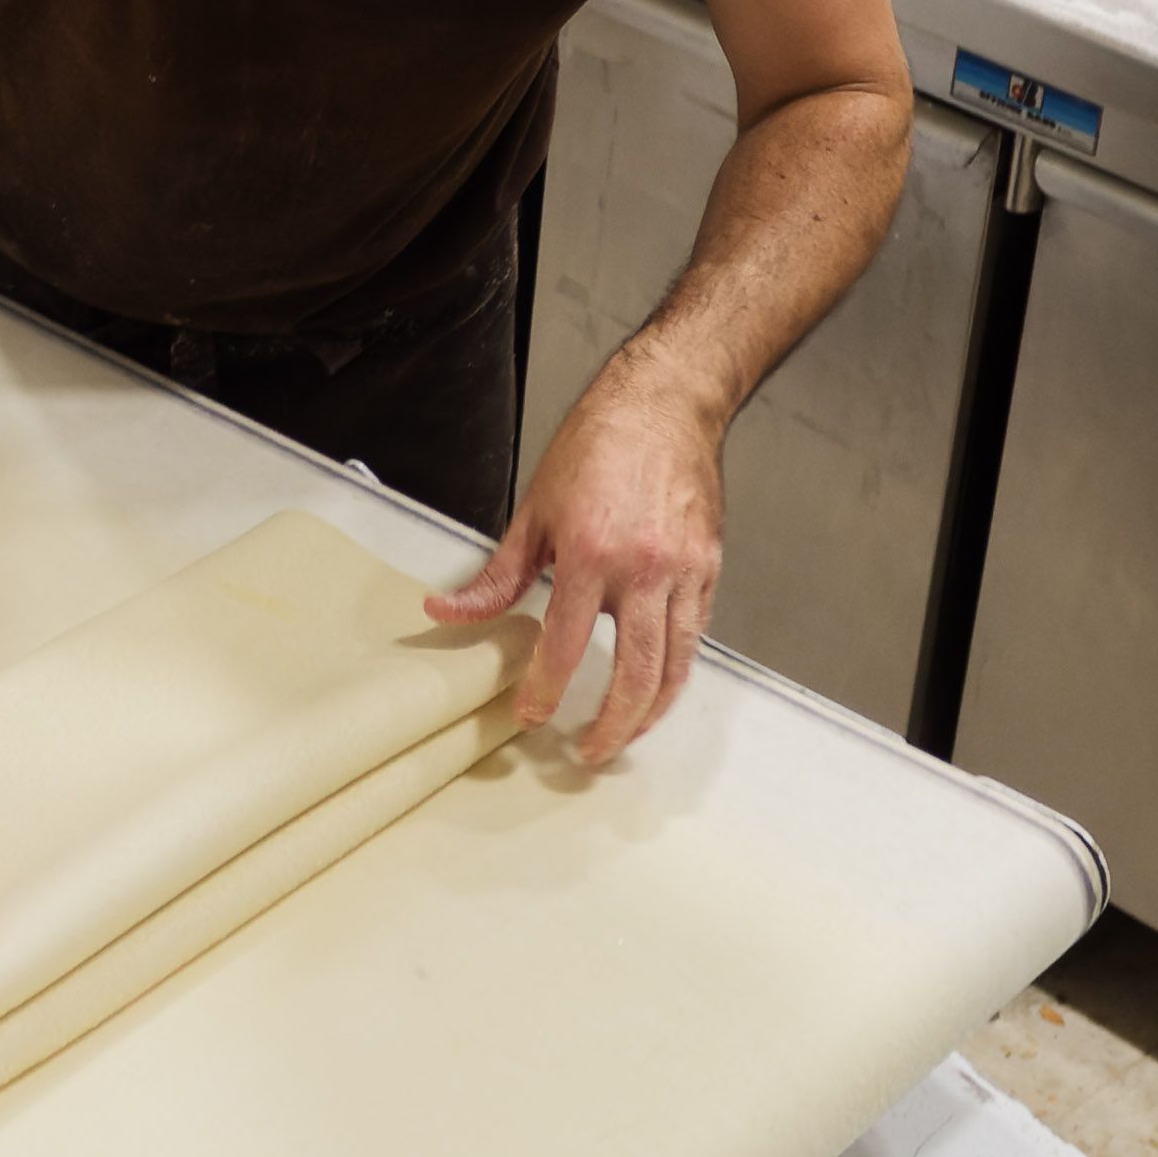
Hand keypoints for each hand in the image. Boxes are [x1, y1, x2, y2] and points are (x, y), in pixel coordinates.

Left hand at [426, 356, 724, 766]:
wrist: (664, 404)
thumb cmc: (598, 446)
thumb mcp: (534, 510)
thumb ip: (497, 576)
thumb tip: (448, 612)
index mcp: (590, 555)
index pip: (564, 647)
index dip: (544, 692)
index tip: (531, 716)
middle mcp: (643, 570)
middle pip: (633, 676)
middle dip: (609, 727)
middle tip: (585, 752)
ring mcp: (683, 572)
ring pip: (673, 668)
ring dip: (648, 715)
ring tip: (622, 736)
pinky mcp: (708, 568)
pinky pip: (695, 638)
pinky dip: (675, 674)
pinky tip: (654, 689)